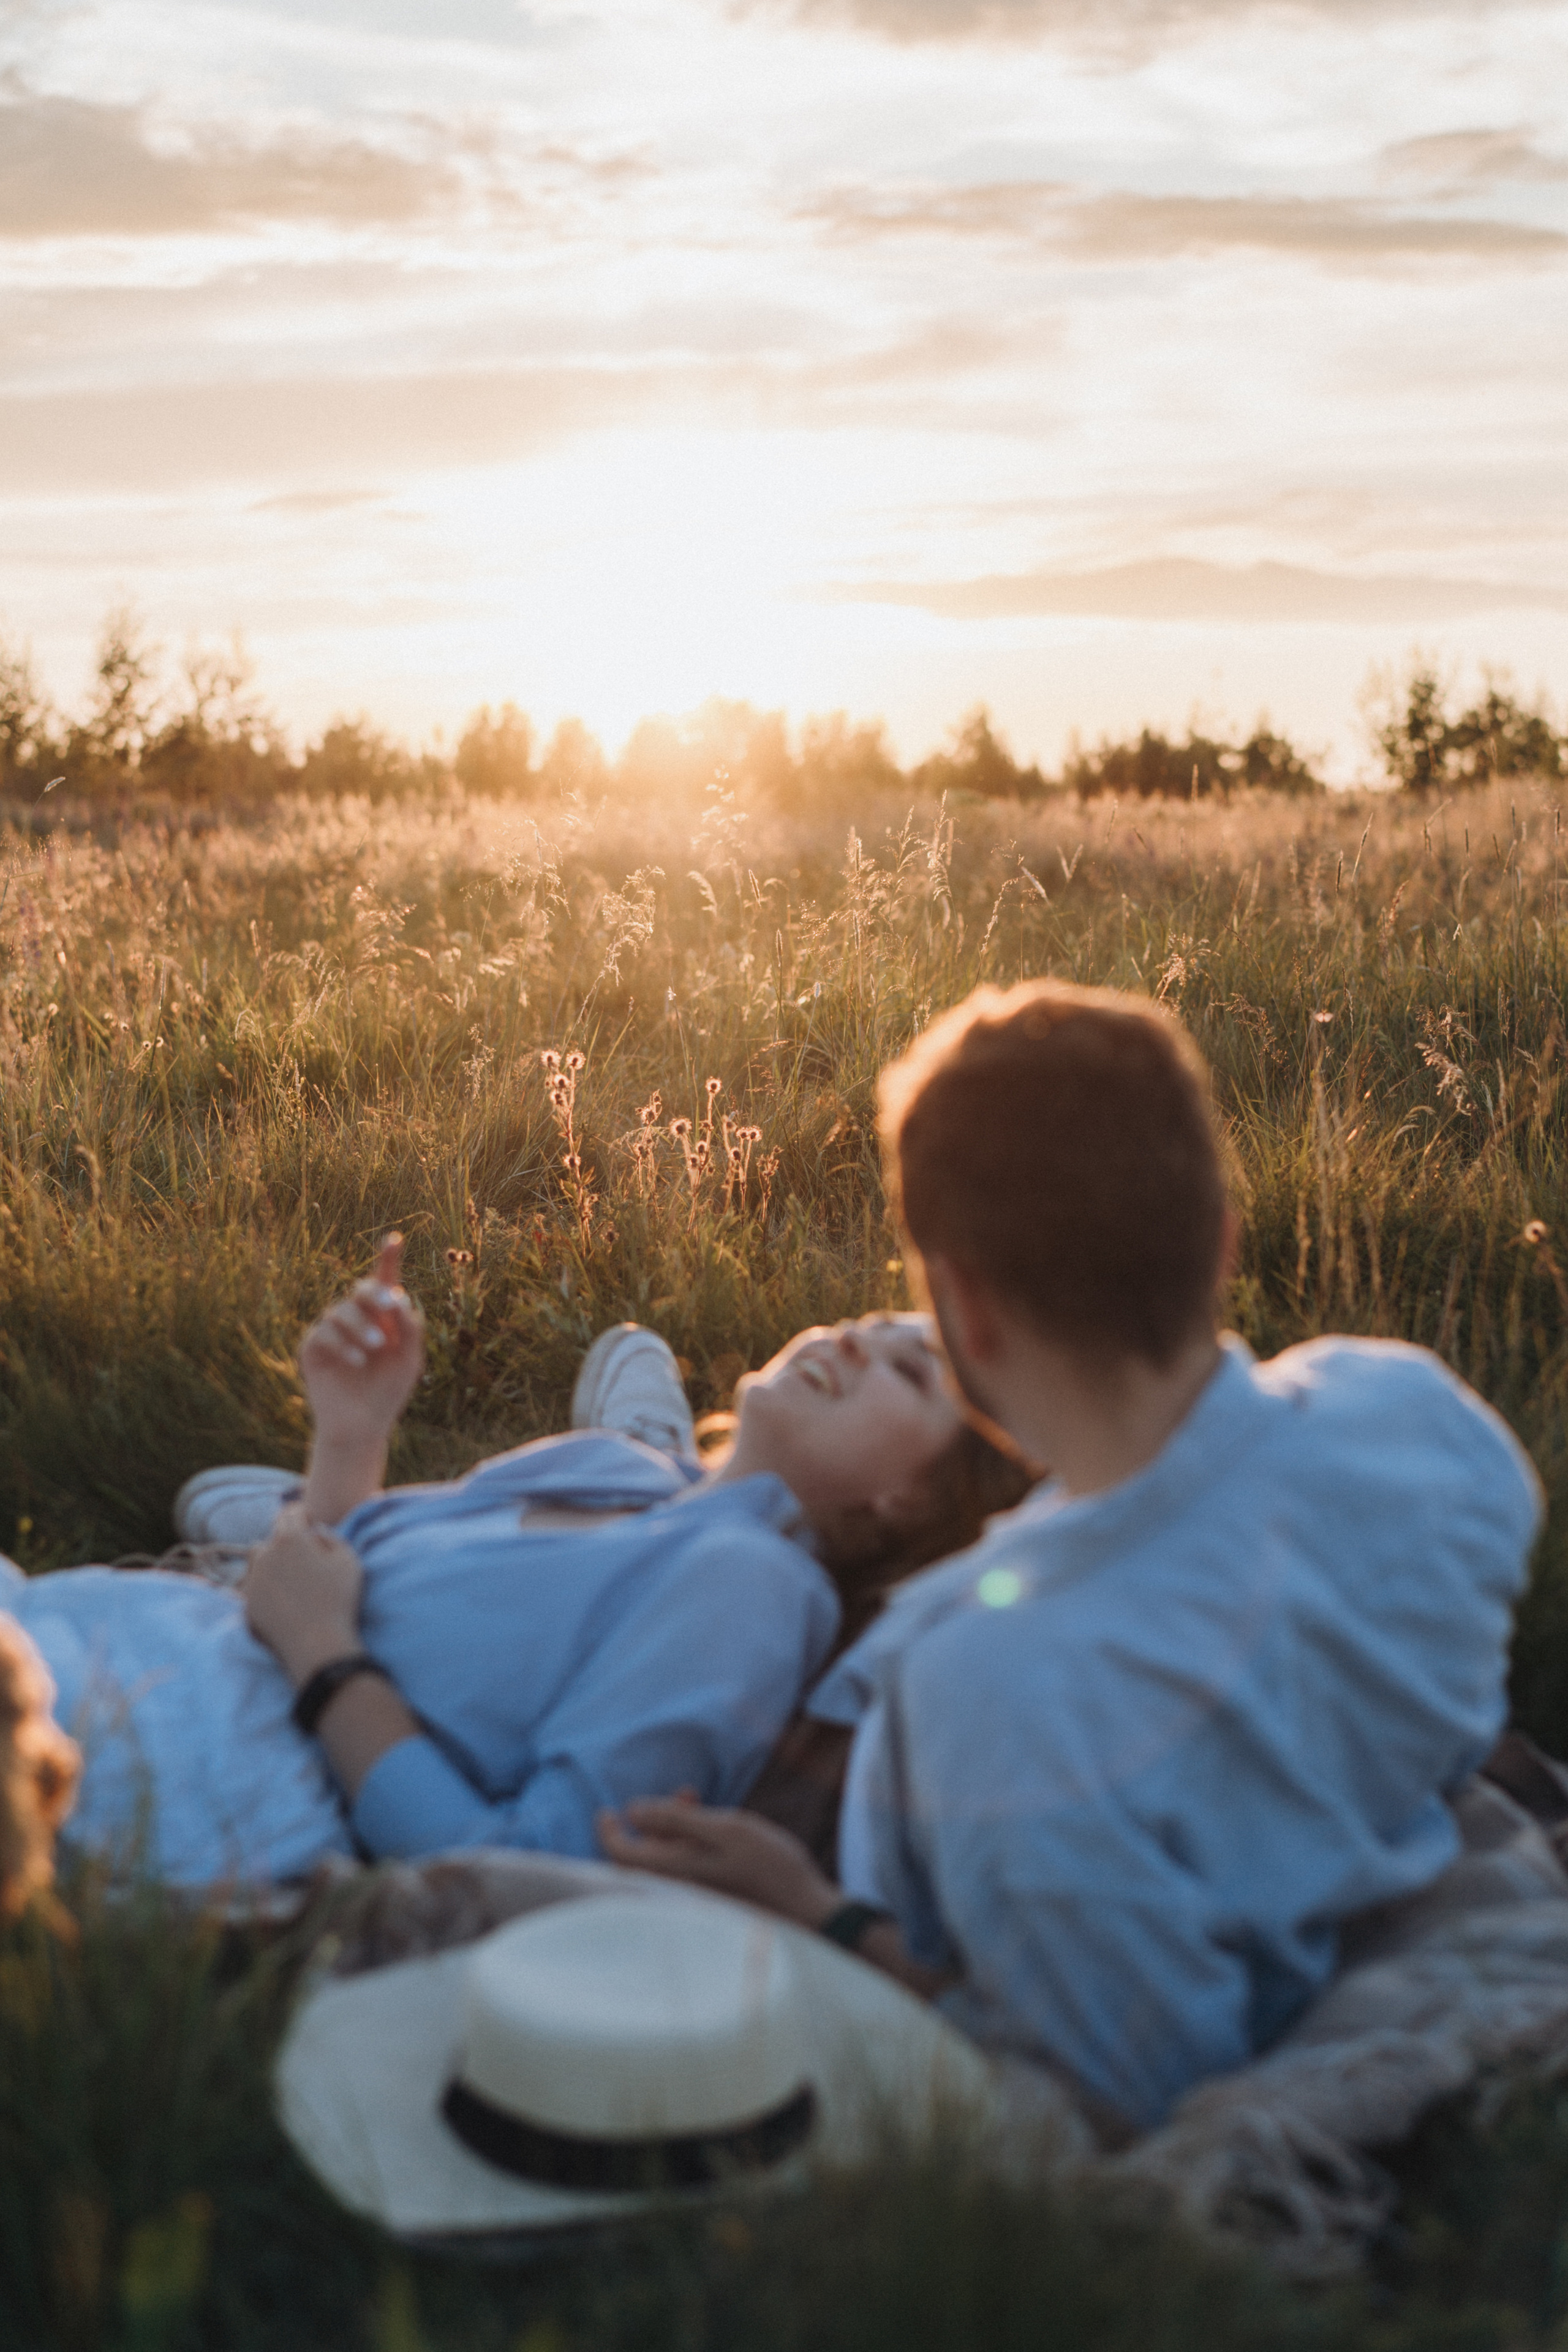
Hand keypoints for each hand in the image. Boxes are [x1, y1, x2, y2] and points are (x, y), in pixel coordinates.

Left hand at [243, 1503, 364, 1684]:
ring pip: (258, 1559)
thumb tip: (315, 1532)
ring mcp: (252, 1581)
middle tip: (304, 1552)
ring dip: (271, 1560)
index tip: (310, 1519)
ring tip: (289, 1574)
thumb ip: (330, 1537)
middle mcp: (264, 1555)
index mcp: (290, 1539)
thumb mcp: (348, 1559)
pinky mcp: (246, 1605)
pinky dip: (265, 1586)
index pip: (292, 1514)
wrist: (317, 1645)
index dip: (303, 1514)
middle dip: (287, 1539)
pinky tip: (283, 1598)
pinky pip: (254, 1587)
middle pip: (273, 1537)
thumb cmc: (338, 1599)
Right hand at [300, 1234, 424, 1457]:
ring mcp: (331, 1332)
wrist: (363, 1427)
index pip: (384, 1282)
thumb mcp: (410, 1360)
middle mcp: (355, 1318)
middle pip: (360, 1290)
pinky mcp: (312, 1348)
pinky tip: (357, 1361)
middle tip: (390, 1306)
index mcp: (382, 1318)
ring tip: (376, 1347)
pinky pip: (323, 1333)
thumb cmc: (388, 1392)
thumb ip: (411, 1328)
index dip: (388, 1259)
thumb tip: (400, 1297)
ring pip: (341, 1311)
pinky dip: (342, 1343)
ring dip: (361, 1325)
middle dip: (375, 1294)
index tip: (395, 1239)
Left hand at [597, 1796, 839, 1928]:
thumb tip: (632, 1811)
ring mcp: (693, 1901)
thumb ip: (678, 1820)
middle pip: (644, 1858)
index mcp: (674, 1875)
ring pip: (667, 1861)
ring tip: (698, 1799)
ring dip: (675, 1829)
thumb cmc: (772, 1868)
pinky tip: (712, 1829)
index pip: (621, 1857)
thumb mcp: (727, 1830)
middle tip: (682, 1793)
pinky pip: (685, 1872)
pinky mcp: (710, 1904)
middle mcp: (677, 1893)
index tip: (606, 1810)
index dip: (609, 1832)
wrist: (808, 1912)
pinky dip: (689, 1847)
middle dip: (655, 1820)